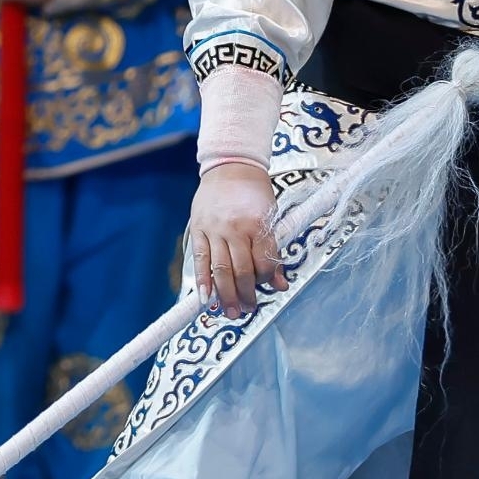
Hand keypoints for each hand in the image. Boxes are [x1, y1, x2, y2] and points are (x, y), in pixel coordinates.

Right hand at [188, 160, 280, 317]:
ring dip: (226, 294)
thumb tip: (280, 282)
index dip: (266, 280)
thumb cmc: (255, 192)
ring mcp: (214, 230)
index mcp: (257, 225)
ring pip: (220, 270)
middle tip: (247, 310)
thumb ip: (273, 250)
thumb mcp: (271, 217)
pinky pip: (200, 260)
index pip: (263, 263)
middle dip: (245, 295)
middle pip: (241, 271)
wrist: (230, 167)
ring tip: (230, 312)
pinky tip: (205, 297)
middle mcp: (235, 229)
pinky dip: (202, 280)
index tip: (267, 287)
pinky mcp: (198, 230)